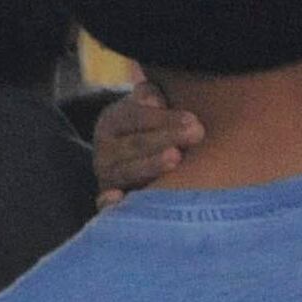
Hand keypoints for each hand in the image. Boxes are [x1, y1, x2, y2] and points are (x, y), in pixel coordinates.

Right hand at [90, 81, 201, 206]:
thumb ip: (152, 97)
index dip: (164, 118)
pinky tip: (118, 198)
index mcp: (113, 122)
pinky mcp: (108, 202)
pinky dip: (109, 204)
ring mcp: (107, 178)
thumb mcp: (149, 107)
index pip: (137, 116)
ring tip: (176, 157)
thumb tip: (155, 100)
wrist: (131, 159)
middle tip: (197, 132)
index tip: (193, 119)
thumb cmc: (151, 131)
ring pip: (127, 172)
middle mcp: (105, 150)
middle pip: (136, 144)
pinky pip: (105, 204)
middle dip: (166, 138)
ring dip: (151, 165)